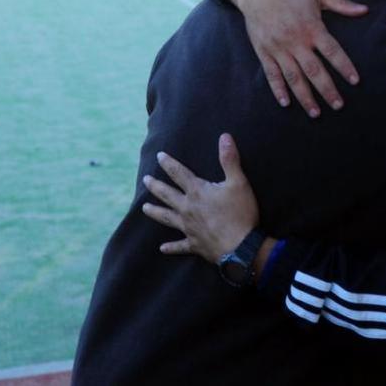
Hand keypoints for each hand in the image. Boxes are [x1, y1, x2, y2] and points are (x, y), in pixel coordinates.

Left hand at [141, 134, 259, 263]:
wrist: (241, 246)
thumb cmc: (240, 213)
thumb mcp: (238, 182)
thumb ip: (229, 159)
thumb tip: (224, 136)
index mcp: (197, 192)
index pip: (179, 173)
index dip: (169, 164)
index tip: (159, 156)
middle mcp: (188, 209)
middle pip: (167, 195)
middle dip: (155, 186)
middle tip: (145, 179)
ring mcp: (189, 228)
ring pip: (167, 218)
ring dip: (155, 212)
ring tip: (144, 208)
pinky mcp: (194, 244)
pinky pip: (179, 246)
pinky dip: (171, 247)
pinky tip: (162, 248)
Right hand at [229, 0, 367, 116]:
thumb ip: (342, 3)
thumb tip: (365, 10)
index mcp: (311, 27)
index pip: (332, 51)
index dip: (344, 66)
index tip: (355, 81)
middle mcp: (295, 41)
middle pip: (314, 70)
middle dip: (327, 90)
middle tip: (338, 105)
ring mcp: (278, 48)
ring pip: (293, 77)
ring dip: (305, 97)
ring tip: (316, 113)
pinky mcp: (264, 52)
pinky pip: (271, 74)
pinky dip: (278, 89)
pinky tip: (286, 103)